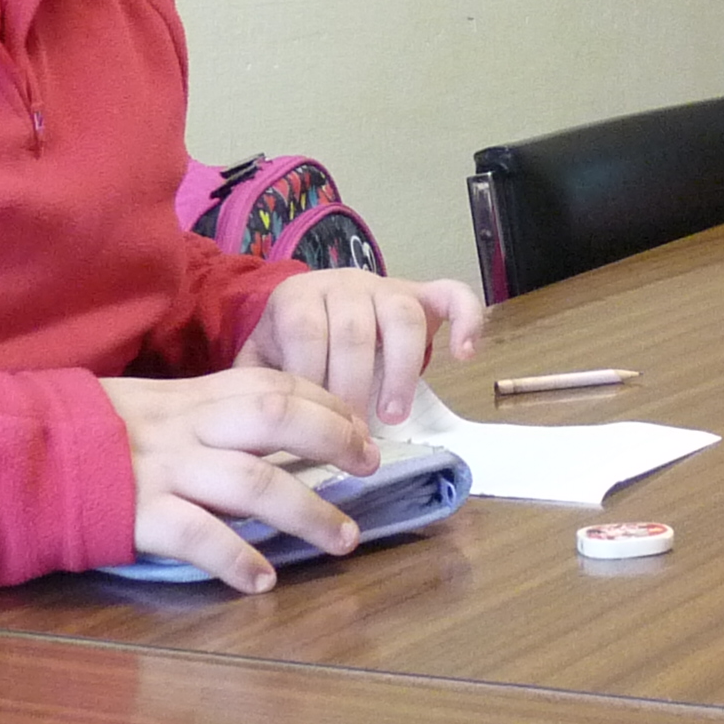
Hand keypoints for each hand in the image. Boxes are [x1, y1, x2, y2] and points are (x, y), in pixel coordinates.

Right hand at [100, 368, 379, 593]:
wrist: (14, 456)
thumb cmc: (88, 437)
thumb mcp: (150, 408)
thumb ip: (204, 416)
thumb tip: (273, 434)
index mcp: (191, 397)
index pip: (274, 384)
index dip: (326, 402)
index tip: (361, 426)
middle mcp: (184, 427)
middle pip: (276, 419)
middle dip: (333, 440)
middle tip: (371, 467)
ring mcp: (162, 470)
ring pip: (252, 481)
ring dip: (306, 511)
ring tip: (343, 539)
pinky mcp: (136, 515)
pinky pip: (197, 534)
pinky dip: (236, 557)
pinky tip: (263, 580)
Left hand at [236, 269, 485, 427]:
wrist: (313, 306)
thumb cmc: (287, 348)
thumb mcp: (260, 363)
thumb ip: (257, 388)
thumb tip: (257, 439)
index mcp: (298, 296)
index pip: (305, 332)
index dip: (312, 379)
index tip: (316, 428)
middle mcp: (343, 283)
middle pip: (353, 329)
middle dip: (354, 387)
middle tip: (354, 437)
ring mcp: (387, 286)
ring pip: (402, 316)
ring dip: (402, 370)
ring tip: (394, 416)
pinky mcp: (423, 292)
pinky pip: (453, 295)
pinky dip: (466, 321)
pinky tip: (464, 355)